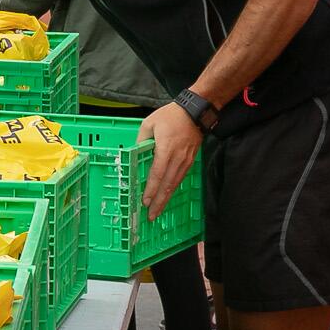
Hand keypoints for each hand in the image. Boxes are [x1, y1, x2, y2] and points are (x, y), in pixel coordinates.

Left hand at [137, 102, 203, 220]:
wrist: (195, 113)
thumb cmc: (170, 116)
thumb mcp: (149, 123)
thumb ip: (141, 140)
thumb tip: (135, 153)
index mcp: (166, 149)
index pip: (157, 174)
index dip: (151, 189)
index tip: (145, 201)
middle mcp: (177, 159)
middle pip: (167, 185)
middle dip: (159, 202)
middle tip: (151, 216)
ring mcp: (185, 161)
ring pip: (175, 185)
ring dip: (166, 199)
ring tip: (158, 210)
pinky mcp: (190, 161)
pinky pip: (180, 179)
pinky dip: (172, 190)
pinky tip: (166, 196)